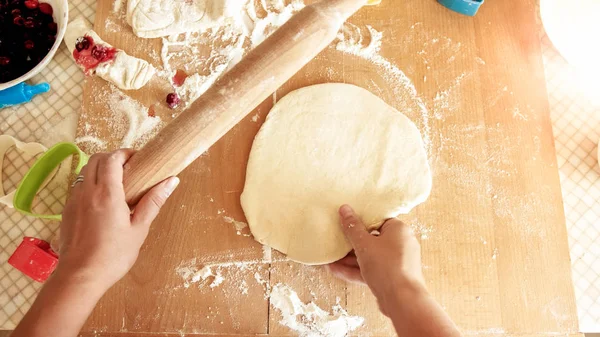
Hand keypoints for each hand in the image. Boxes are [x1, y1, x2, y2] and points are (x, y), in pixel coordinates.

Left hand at [56, 149, 178, 290]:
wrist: (80, 276)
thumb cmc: (113, 255)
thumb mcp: (139, 229)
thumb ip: (153, 202)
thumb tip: (171, 181)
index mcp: (107, 193)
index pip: (112, 159)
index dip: (125, 153)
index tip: (138, 159)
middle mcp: (87, 191)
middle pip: (95, 159)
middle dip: (112, 157)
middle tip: (128, 168)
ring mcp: (73, 200)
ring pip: (84, 171)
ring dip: (99, 169)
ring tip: (115, 183)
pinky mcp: (66, 210)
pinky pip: (77, 186)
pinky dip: (89, 183)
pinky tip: (101, 201)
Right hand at [328, 204, 425, 315]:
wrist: (402, 300)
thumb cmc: (386, 266)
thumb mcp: (364, 244)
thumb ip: (353, 227)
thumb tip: (345, 208)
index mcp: (399, 230)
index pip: (378, 220)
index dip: (361, 221)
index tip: (345, 222)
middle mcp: (400, 244)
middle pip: (372, 239)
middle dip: (351, 243)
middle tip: (335, 241)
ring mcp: (396, 262)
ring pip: (370, 256)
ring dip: (350, 258)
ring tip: (330, 259)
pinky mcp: (391, 277)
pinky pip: (371, 269)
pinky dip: (356, 270)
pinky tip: (336, 270)